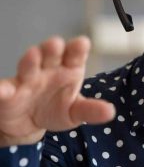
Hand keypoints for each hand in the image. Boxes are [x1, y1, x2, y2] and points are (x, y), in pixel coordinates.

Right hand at [0, 36, 114, 146]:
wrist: (30, 124)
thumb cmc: (58, 109)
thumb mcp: (76, 112)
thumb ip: (91, 110)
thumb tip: (110, 112)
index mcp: (69, 69)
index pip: (75, 55)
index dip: (78, 48)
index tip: (82, 43)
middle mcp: (48, 69)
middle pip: (51, 54)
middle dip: (53, 48)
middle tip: (56, 43)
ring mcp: (27, 78)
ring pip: (28, 66)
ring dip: (30, 60)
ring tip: (33, 55)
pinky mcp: (8, 93)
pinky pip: (4, 89)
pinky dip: (2, 89)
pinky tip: (2, 90)